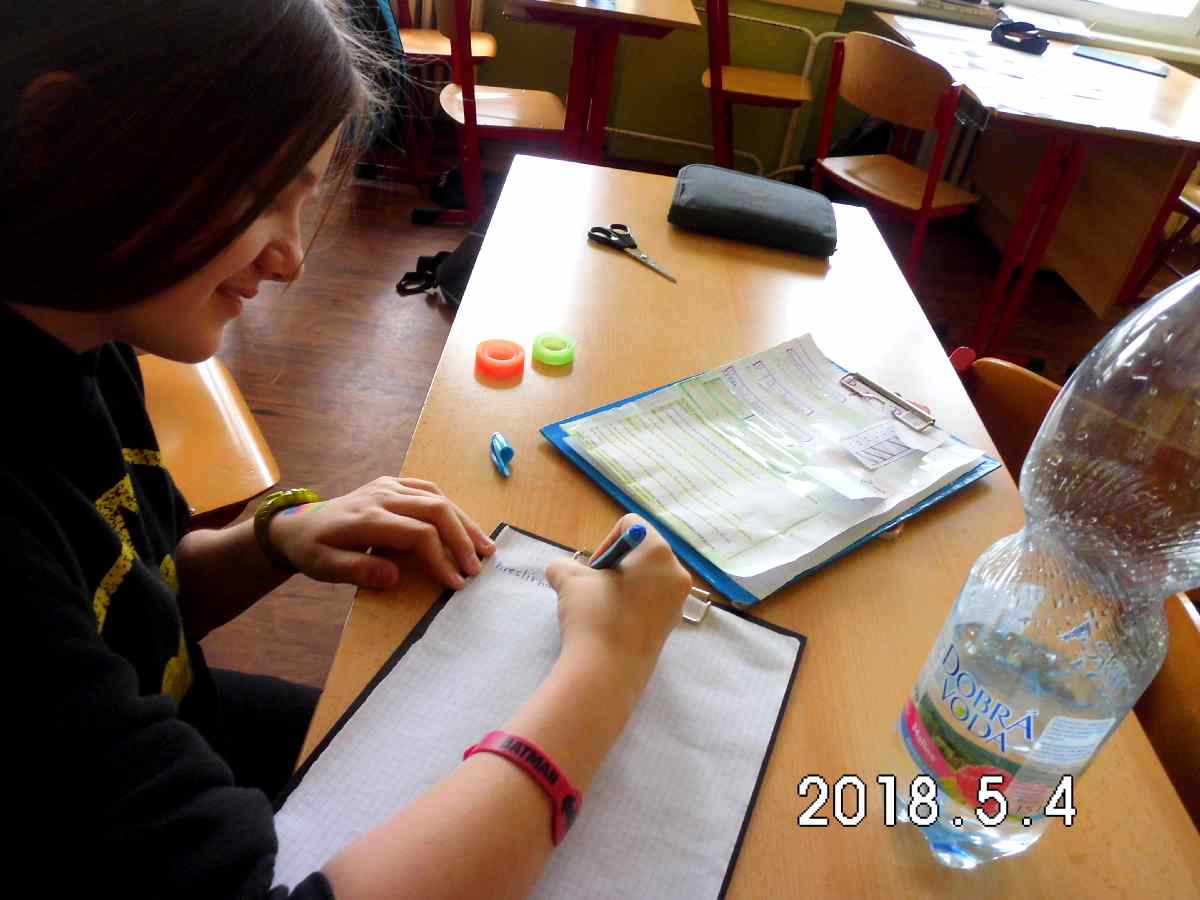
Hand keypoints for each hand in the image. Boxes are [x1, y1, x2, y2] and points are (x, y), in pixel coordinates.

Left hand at [267, 477, 493, 588]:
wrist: (297, 524)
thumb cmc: (313, 550)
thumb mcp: (325, 567)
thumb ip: (358, 571)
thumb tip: (394, 576)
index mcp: (368, 518)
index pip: (418, 533)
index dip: (441, 558)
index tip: (454, 583)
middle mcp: (382, 496)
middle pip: (436, 510)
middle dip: (462, 539)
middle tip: (478, 567)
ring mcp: (389, 486)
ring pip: (438, 497)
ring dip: (464, 522)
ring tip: (485, 547)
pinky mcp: (392, 483)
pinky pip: (429, 489)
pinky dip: (451, 507)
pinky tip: (463, 524)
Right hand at [545, 514, 690, 678]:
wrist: (606, 671)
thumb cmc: (593, 614)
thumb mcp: (569, 580)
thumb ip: (564, 565)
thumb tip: (561, 569)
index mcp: (658, 552)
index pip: (632, 525)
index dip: (606, 542)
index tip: (593, 569)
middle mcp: (676, 573)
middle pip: (643, 552)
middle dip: (616, 565)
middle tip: (595, 587)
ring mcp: (677, 602)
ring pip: (647, 579)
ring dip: (622, 585)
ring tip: (601, 606)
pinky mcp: (671, 626)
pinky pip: (651, 602)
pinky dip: (631, 604)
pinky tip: (612, 622)